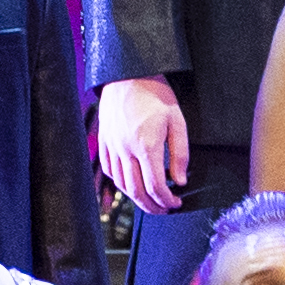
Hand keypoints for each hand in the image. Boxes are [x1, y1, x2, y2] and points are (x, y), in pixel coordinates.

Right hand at [95, 79, 194, 214]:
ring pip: (121, 184)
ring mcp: (112, 146)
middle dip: (152, 206)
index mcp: (146, 145)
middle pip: (136, 191)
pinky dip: (120, 183)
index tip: (176, 203)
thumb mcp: (177, 121)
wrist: (128, 74)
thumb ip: (180, 154)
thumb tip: (179, 181)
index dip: (167, 200)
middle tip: (164, 210)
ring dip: (136, 199)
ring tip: (150, 202)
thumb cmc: (156, 94)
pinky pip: (109, 170)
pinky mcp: (103, 141)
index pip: (155, 186)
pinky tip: (132, 184)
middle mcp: (125, 149)